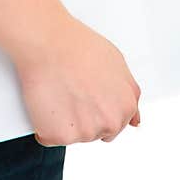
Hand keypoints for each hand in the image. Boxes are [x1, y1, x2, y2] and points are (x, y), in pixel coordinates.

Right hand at [15, 13, 141, 147]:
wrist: (47, 42)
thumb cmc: (78, 46)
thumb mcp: (117, 62)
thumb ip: (129, 93)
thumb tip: (135, 120)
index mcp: (125, 107)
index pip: (114, 125)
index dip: (97, 107)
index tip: (87, 95)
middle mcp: (109, 123)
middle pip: (95, 132)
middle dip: (82, 117)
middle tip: (71, 90)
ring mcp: (85, 132)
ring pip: (73, 136)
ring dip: (63, 120)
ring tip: (58, 90)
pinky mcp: (60, 136)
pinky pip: (48, 137)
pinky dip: (43, 123)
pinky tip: (46, 99)